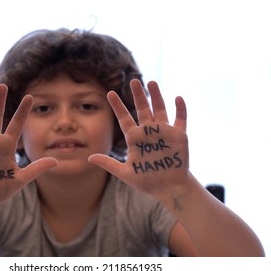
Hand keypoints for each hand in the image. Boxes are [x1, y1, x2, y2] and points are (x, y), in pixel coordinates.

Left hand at [89, 79, 189, 196]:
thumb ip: (108, 164)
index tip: (110, 93)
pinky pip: (180, 119)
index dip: (117, 106)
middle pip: (142, 109)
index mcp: (134, 138)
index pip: (124, 118)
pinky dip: (180, 109)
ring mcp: (164, 132)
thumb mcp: (125, 173)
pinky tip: (177, 98)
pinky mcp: (179, 136)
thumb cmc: (147, 181)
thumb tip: (89, 157)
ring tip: (151, 82)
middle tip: (133, 81)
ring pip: (159, 110)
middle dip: (138, 95)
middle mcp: (148, 132)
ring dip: (156, 96)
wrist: (168, 189)